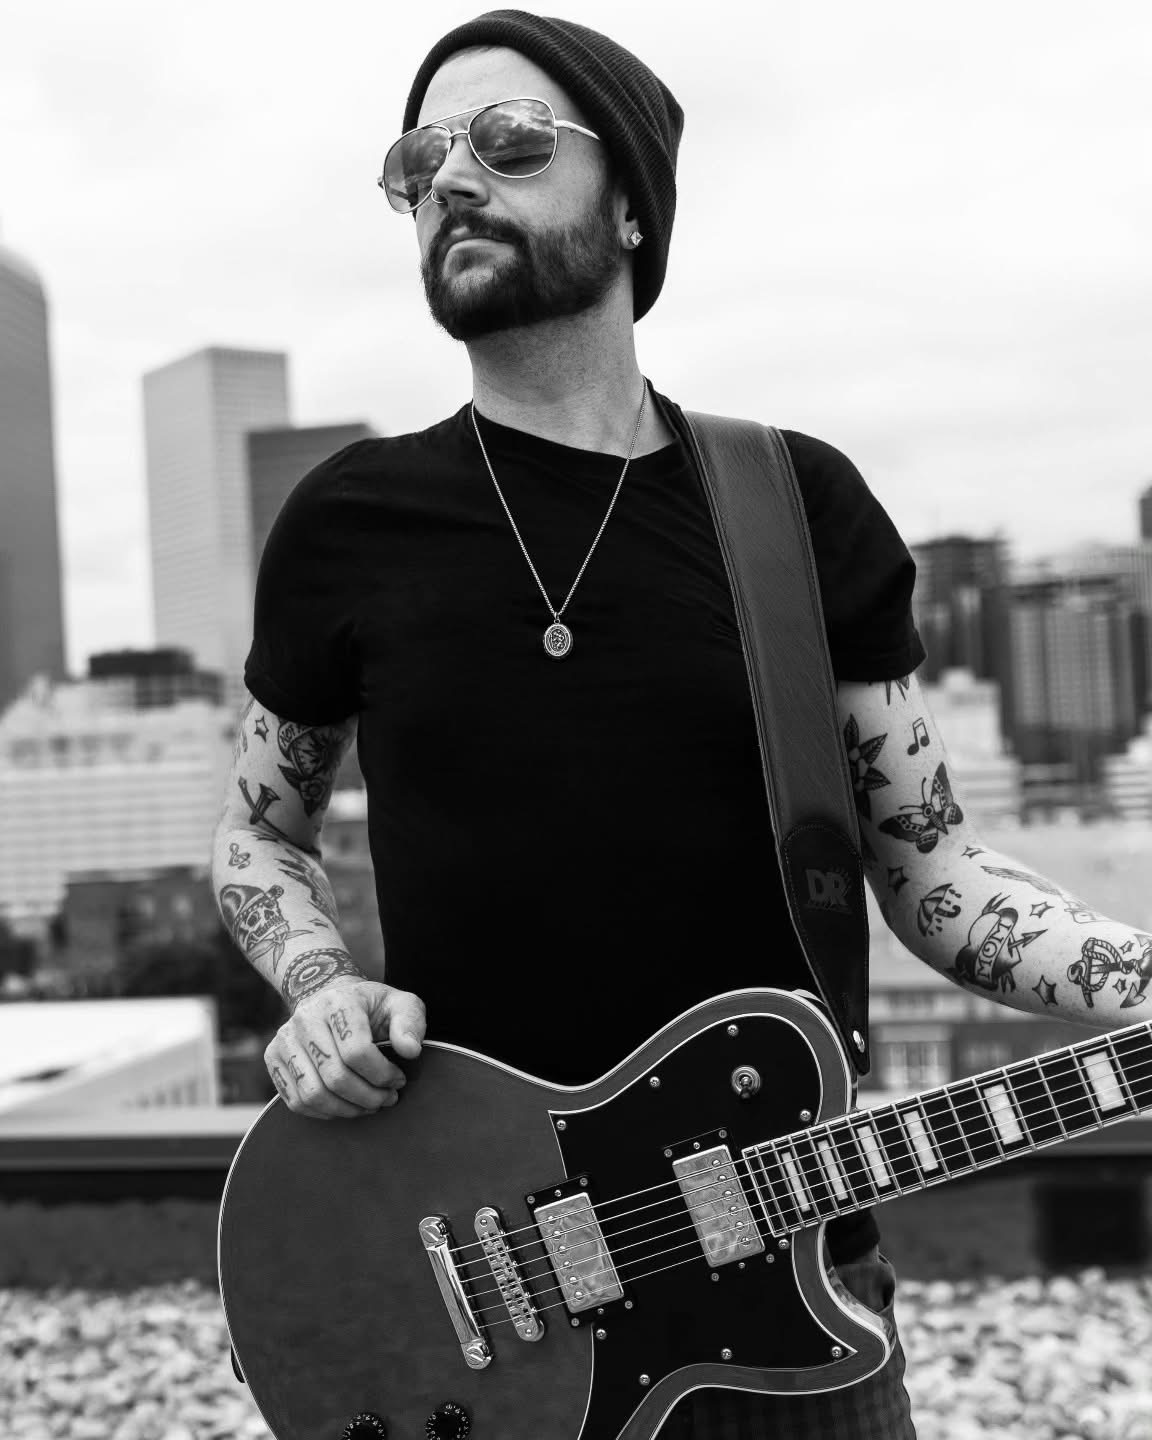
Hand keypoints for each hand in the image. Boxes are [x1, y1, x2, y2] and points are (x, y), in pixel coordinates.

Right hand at [263, 977, 425, 1118]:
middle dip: (367, 1097)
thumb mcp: (400, 1003)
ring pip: (312, 1094)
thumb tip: (410, 1050)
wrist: (330, 998)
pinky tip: (344, 1105)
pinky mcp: (273, 1057)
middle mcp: (305, 1018)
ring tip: (368, 1105)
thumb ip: (410, 1022)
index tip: (398, 1080)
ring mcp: (285, 1039)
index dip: (382, 1074)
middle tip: (387, 1099)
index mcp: (338, 1002)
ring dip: (346, 1110)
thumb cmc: (370, 1007)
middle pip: (335, 1076)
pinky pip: (295, 1101)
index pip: (357, 1051)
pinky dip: (323, 1112)